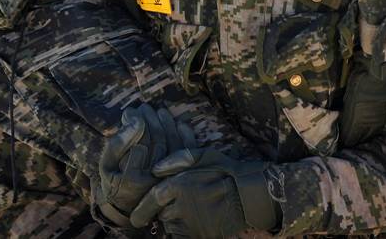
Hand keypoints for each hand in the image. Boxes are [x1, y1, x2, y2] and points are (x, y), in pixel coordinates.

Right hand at [94, 104, 195, 226]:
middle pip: (158, 142)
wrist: (129, 204)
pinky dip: (184, 133)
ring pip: (173, 143)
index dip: (135, 124)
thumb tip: (136, 119)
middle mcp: (154, 183)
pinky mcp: (182, 176)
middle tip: (143, 107)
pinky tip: (176, 122)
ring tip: (156, 111)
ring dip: (166, 122)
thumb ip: (117, 143)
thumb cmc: (114, 180)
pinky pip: (188, 151)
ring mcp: (171, 179)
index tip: (129, 111)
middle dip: (150, 119)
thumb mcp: (107, 164)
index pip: (139, 145)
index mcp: (132, 183)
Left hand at [129, 148, 278, 238]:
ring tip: (190, 211)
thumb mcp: (203, 155)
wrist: (249, 194)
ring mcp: (191, 222)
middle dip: (165, 211)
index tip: (135, 218)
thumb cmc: (226, 171)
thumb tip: (155, 169)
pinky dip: (183, 232)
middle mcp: (182, 205)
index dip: (141, 210)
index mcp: (179, 184)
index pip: (152, 199)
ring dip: (175, 221)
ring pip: (171, 226)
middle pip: (161, 214)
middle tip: (178, 205)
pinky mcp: (201, 235)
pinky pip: (182, 237)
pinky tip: (194, 222)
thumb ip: (177, 158)